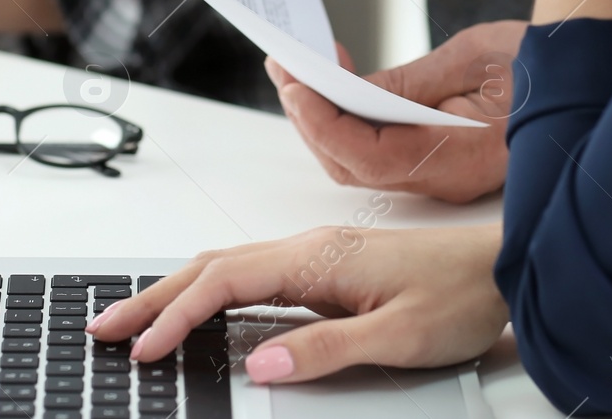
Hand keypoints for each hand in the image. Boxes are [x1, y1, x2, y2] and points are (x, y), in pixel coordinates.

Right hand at [89, 224, 507, 382]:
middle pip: (212, 266)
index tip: (145, 351)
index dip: (177, 317)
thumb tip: (261, 364)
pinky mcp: (328, 266)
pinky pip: (252, 272)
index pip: (226, 284)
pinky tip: (202, 308)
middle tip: (106, 326)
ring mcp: (317, 254)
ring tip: (139, 319)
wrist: (505, 267)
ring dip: (178, 291)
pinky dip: (211, 289)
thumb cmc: (462, 295)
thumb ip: (328, 349)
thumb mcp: (399, 336)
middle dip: (155, 297)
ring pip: (228, 266)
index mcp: (318, 259)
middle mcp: (310, 248)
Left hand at [268, 20, 525, 203]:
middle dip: (309, 117)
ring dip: (323, 119)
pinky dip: (349, 121)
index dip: (324, 121)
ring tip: (298, 72)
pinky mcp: (442, 162)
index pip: (371, 154)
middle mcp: (447, 178)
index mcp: (461, 158)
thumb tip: (350, 92)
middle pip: (355, 163)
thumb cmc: (550, 68)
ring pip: (361, 161)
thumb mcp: (478, 58)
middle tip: (284, 67)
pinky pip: (380, 151)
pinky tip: (337, 87)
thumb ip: (410, 82)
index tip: (295, 83)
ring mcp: (443, 175)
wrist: (593, 87)